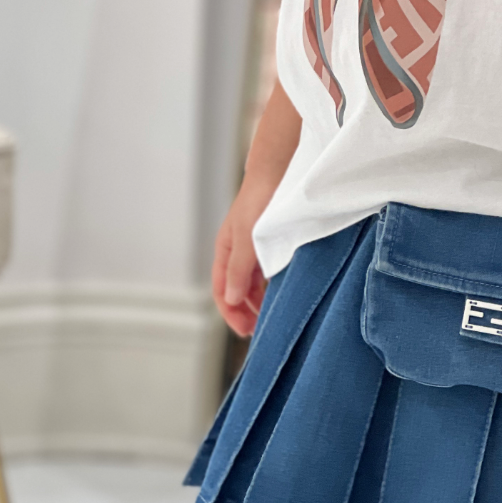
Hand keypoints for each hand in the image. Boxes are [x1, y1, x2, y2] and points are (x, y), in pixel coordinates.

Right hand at [212, 179, 272, 337]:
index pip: (221, 290)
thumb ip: (239, 268)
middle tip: (260, 331)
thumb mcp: (247, 238)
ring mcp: (253, 247)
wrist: (279, 171)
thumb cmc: (260, 200)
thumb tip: (231, 297)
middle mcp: (237, 251)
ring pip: (251, 283)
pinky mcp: (269, 242)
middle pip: (235, 290)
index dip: (230, 313)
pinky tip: (281, 293)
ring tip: (271, 316)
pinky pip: (265, 272)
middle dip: (244, 312)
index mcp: (225, 251)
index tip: (245, 331)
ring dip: (257, 301)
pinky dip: (269, 286)